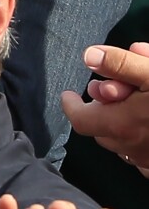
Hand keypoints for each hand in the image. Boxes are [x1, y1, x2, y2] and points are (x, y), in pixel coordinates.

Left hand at [61, 43, 148, 174]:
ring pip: (121, 141)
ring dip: (119, 122)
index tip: (67, 94)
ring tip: (132, 100)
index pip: (81, 119)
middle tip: (106, 90)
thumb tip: (88, 55)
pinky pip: (141, 153)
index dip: (70, 106)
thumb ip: (122, 65)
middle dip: (99, 109)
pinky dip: (137, 136)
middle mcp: (133, 148)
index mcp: (124, 125)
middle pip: (101, 129)